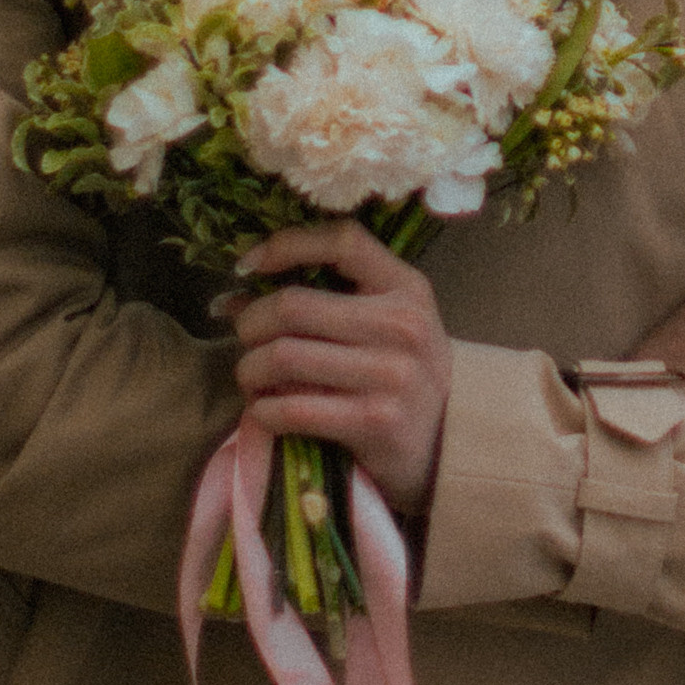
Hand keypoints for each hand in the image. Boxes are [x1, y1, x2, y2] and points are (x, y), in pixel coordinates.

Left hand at [226, 223, 451, 518]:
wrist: (448, 443)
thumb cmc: (403, 374)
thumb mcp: (388, 323)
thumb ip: (329, 301)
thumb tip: (236, 297)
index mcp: (406, 288)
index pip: (342, 241)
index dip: (287, 245)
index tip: (249, 265)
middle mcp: (402, 326)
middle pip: (294, 306)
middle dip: (251, 323)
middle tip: (246, 338)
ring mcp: (390, 375)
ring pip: (283, 356)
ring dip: (250, 370)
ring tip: (253, 377)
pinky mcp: (374, 422)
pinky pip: (292, 408)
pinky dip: (263, 410)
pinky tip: (265, 411)